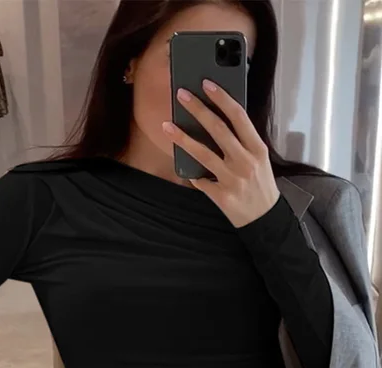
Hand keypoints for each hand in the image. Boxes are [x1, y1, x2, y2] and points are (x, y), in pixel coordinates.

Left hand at [162, 79, 279, 227]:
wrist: (264, 218)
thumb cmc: (260, 185)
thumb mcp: (259, 160)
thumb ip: (243, 142)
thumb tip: (218, 121)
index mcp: (257, 148)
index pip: (238, 117)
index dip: (221, 98)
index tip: (207, 84)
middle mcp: (245, 161)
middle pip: (218, 129)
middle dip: (198, 109)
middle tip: (182, 95)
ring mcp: (232, 179)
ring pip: (203, 154)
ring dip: (183, 138)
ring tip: (168, 126)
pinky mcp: (221, 195)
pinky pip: (200, 181)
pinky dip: (193, 175)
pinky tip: (185, 170)